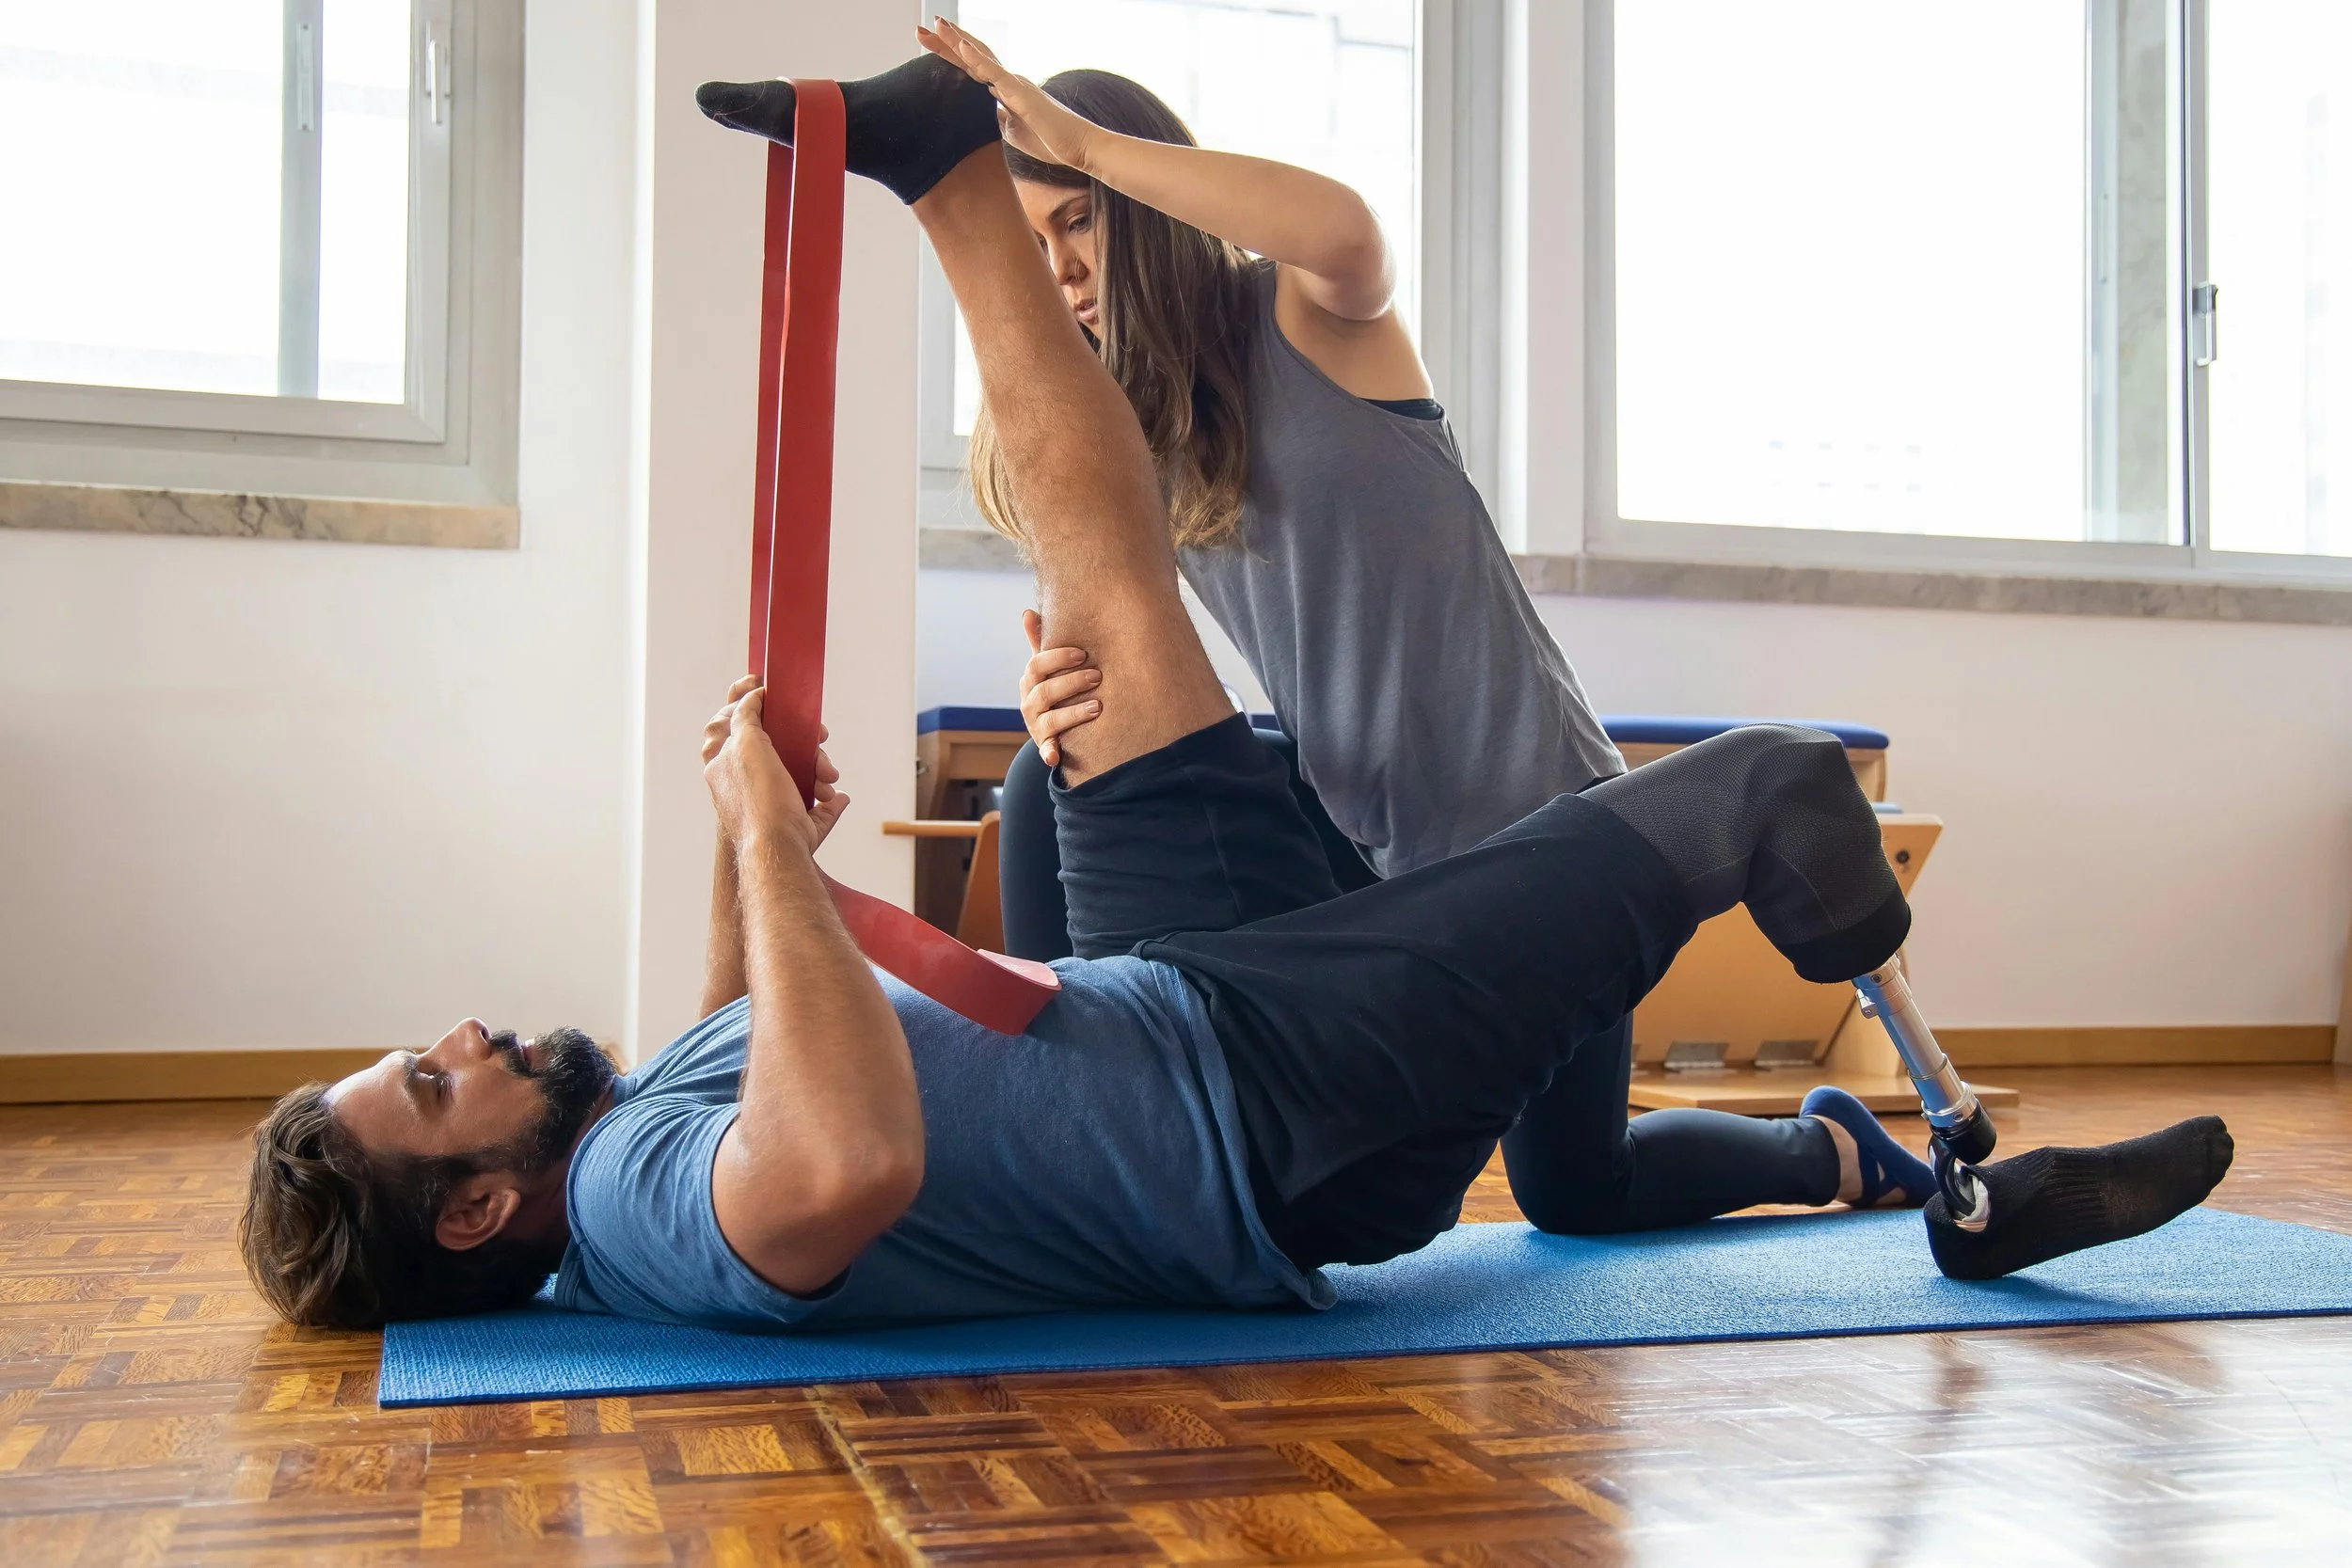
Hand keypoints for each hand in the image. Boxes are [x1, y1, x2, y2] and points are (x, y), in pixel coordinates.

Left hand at [703, 683, 850, 853]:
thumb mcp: (746, 743)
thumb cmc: (759, 799)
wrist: (778, 850)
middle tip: (819, 737)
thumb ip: (746, 716)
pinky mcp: (791, 823)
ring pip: (799, 772)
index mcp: (724, 765)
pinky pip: (814, 801)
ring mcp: (767, 803)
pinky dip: (827, 797)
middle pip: (775, 746)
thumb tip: (753, 697)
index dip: (749, 702)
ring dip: (817, 769)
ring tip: (827, 780)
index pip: (732, 723)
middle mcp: (743, 783)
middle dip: (802, 742)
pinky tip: (834, 795)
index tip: (768, 688)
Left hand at [918, 16, 1101, 171]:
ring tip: (936, 26)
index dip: (949, 55)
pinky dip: (977, 59)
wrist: (1078, 147)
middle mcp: (1008, 80)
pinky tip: (961, 47)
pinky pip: (995, 73)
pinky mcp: (1021, 93)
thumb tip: (978, 118)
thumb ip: (995, 119)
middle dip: (945, 42)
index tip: (927, 45)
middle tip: (920, 28)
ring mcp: (1014, 83)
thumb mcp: (1011, 130)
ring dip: (957, 41)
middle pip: (972, 55)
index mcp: (1005, 89)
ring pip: (981, 56)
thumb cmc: (1050, 140)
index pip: (972, 68)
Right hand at [1016, 609, 1100, 768]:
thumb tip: (1027, 612)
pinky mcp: (1045, 745)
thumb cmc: (1054, 687)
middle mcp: (1029, 702)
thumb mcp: (1046, 666)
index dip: (1058, 658)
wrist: (1050, 727)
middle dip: (1072, 682)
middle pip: (1045, 691)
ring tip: (1099, 706)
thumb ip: (1040, 641)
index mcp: (1030, 680)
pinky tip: (1056, 757)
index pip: (1037, 665)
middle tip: (1098, 676)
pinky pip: (1046, 750)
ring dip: (1073, 713)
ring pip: (1051, 719)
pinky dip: (1049, 753)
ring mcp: (1036, 725)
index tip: (1082, 653)